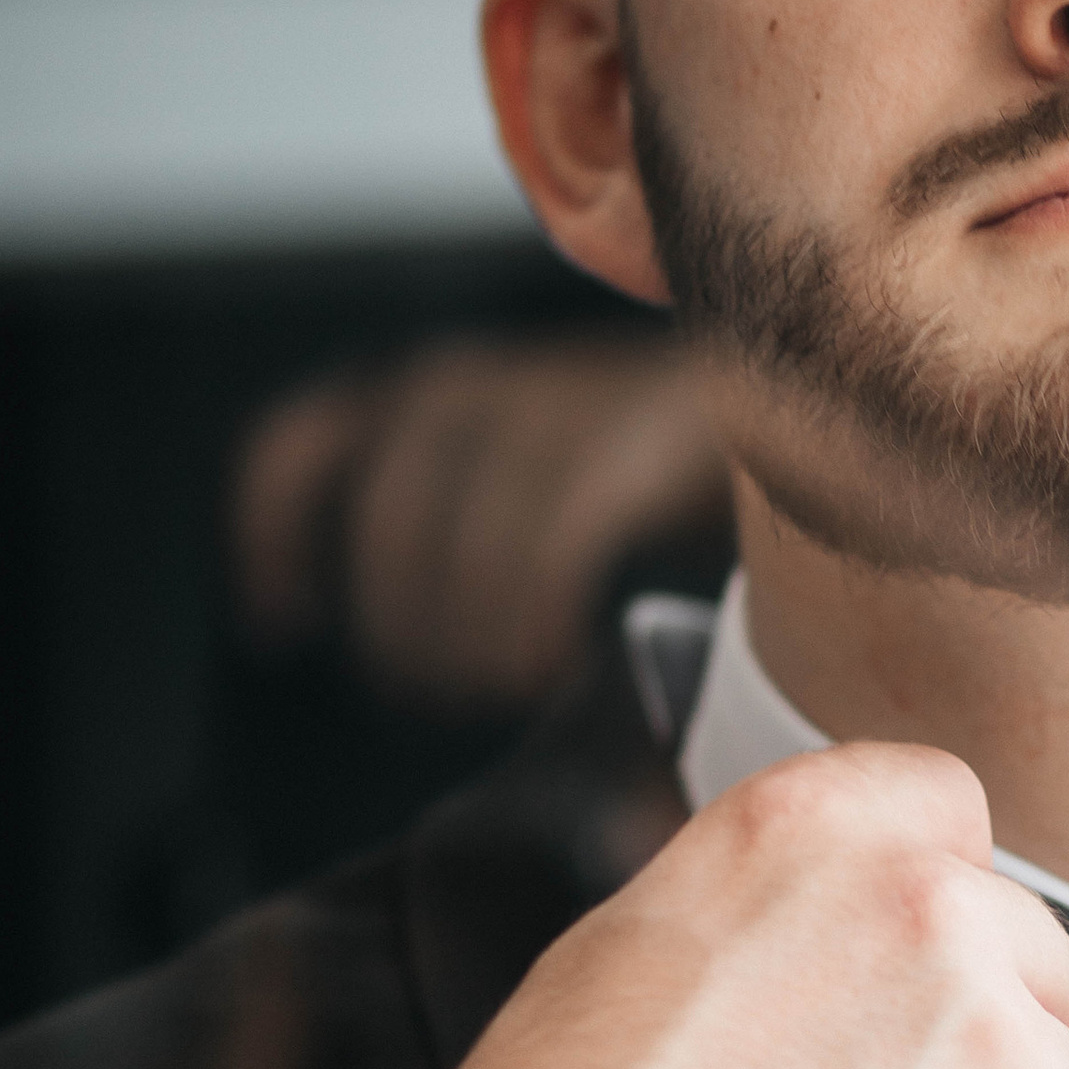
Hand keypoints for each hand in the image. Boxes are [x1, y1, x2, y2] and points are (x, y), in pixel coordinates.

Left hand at [232, 335, 729, 703]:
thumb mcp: (533, 455)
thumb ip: (461, 513)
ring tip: (513, 686)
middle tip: (450, 693)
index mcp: (427, 389)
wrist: (796, 375)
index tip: (282, 621)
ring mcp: (541, 411)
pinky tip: (556, 665)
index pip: (297, 453)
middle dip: (406, 633)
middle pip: (387, 533)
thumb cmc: (653, 448)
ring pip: (461, 559)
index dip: (272, 543)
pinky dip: (535, 629)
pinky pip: (541, 561)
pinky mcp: (617, 447)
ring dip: (474, 647)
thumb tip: (407, 625)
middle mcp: (464, 387)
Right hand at [416, 744, 1068, 1068]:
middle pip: (1034, 964)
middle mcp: (933, 924)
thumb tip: (854, 921)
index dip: (930, 901)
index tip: (905, 964)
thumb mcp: (636, 945)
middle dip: (974, 1042)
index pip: (948, 806)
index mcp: (817, 839)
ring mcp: (1011, 1066)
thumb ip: (784, 904)